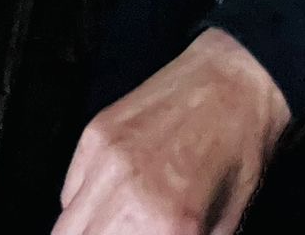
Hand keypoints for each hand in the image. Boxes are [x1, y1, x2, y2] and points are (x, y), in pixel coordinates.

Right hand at [53, 30, 288, 234]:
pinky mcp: (95, 134)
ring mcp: (106, 161)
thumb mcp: (220, 227)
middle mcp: (128, 196)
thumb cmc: (239, 156)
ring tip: (113, 225)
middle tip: (126, 233)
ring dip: (86, 230)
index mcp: (167, 226)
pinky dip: (82, 202)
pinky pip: (70, 190)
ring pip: (65, 226)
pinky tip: (110, 198)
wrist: (237, 83)